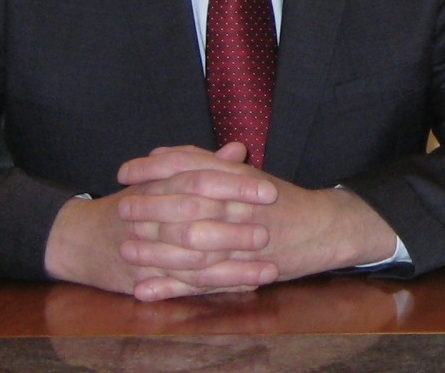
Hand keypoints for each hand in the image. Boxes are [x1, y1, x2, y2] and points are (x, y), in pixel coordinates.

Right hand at [44, 144, 278, 299]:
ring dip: (232, 268)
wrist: (78, 239)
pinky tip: (243, 289)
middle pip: (196, 221)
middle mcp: (151, 218)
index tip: (269, 191)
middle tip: (269, 232)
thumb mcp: (161, 178)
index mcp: (158, 186)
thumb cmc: (129, 204)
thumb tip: (238, 149)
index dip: (235, 186)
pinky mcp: (143, 281)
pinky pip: (183, 287)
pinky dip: (213, 289)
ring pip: (192, 262)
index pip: (200, 181)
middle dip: (235, 230)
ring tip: (268, 269)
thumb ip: (202, 163)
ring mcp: (145, 252)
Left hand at [116, 143, 400, 300]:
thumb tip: (163, 154)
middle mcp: (237, 206)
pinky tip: (147, 290)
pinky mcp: (241, 271)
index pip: (189, 167)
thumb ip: (205, 163)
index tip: (124, 171)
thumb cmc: (280, 200)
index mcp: (236, 179)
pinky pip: (202, 281)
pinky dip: (172, 288)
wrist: (323, 228)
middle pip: (186, 205)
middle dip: (150, 207)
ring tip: (125, 250)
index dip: (153, 169)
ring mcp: (240, 240)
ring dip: (156, 250)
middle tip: (120, 209)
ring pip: (191, 246)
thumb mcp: (245, 175)